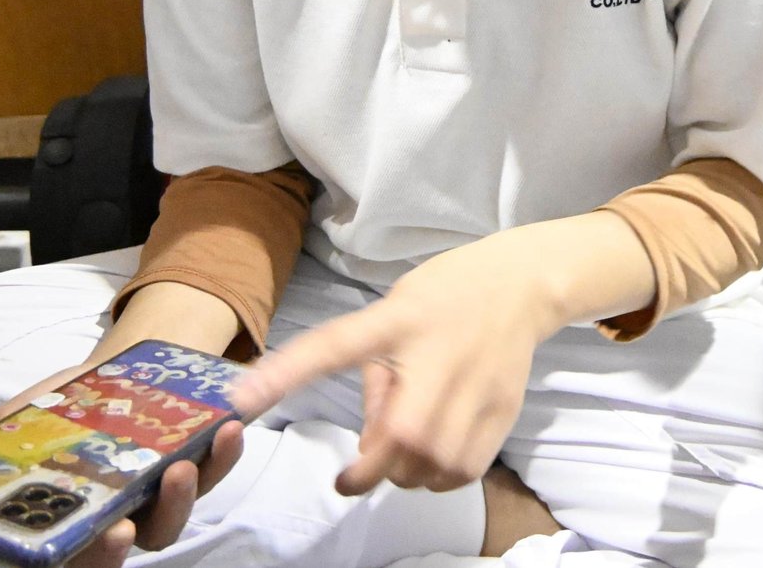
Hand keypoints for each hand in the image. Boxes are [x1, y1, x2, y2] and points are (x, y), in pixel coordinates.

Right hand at [0, 293, 244, 567]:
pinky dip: (224, 454)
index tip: (112, 533)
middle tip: (144, 509)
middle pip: (132, 547)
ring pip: (171, 518)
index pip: (80, 558)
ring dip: (184, 495)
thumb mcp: (22, 419)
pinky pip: (213, 472)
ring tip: (186, 463)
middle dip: (147, 525)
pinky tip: (228, 427)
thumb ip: (2, 440)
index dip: (96, 557)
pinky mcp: (195, 469)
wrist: (106, 376)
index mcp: (72, 520)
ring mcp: (156, 499)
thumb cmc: (57, 408)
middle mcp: (116, 520)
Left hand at [230, 229, 565, 495]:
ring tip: (402, 449)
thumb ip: (375, 367)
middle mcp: (438, 352)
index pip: (336, 345)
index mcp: (399, 318)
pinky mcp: (503, 410)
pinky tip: (431, 457)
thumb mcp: (396, 308)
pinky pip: (463, 470)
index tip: (242, 398)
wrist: (520, 284)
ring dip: (404, 474)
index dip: (288, 372)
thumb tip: (372, 440)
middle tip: (356, 466)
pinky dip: (437, 479)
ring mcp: (476, 384)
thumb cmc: (444, 293)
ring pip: (431, 463)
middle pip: (400, 434)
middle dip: (369, 467)